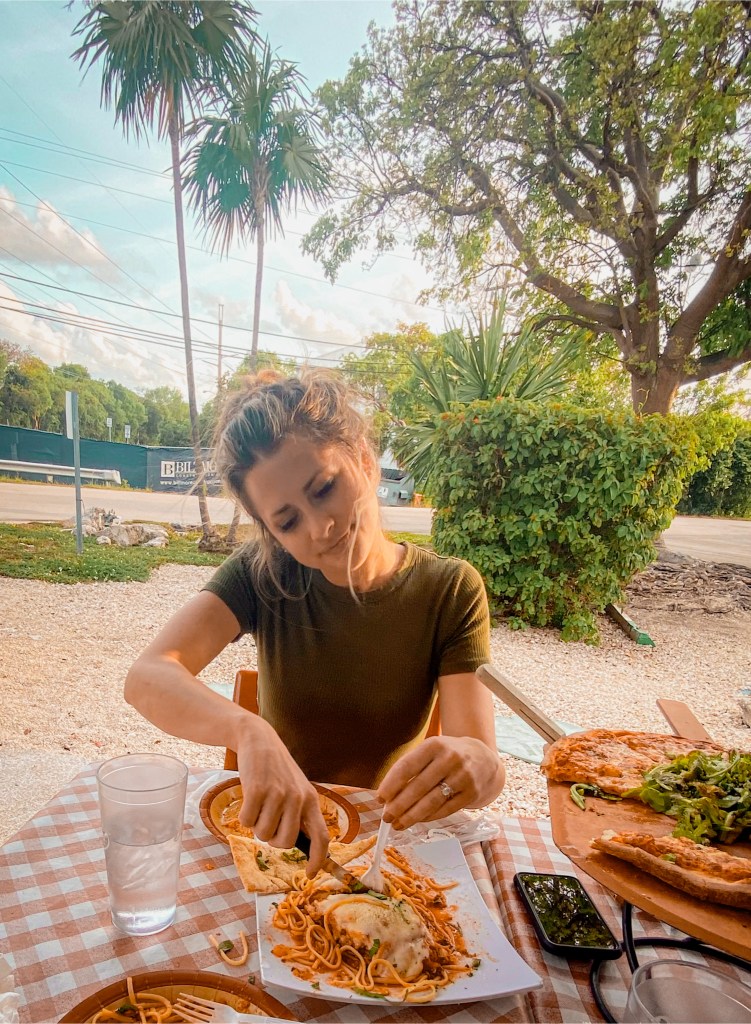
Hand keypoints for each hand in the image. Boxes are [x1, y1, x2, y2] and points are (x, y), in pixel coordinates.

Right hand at [234, 714, 328, 875]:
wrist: (259, 740)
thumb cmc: (277, 770)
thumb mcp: (296, 789)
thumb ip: (299, 814)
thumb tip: (300, 847)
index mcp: (311, 800)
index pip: (322, 837)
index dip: (318, 860)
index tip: (310, 875)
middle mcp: (298, 798)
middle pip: (286, 843)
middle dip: (273, 840)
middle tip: (267, 822)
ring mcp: (278, 794)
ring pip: (264, 834)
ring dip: (256, 826)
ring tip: (259, 805)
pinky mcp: (258, 790)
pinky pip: (246, 822)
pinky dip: (243, 817)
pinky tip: (248, 799)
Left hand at [377, 735, 503, 829]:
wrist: (483, 758)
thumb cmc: (447, 755)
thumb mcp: (431, 751)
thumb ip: (411, 768)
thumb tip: (388, 795)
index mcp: (434, 745)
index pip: (407, 766)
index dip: (391, 784)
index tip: (380, 798)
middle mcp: (450, 758)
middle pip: (418, 786)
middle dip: (399, 805)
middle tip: (386, 817)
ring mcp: (463, 776)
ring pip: (432, 801)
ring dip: (412, 815)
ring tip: (398, 824)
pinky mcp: (471, 793)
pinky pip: (446, 809)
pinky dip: (429, 817)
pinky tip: (418, 820)